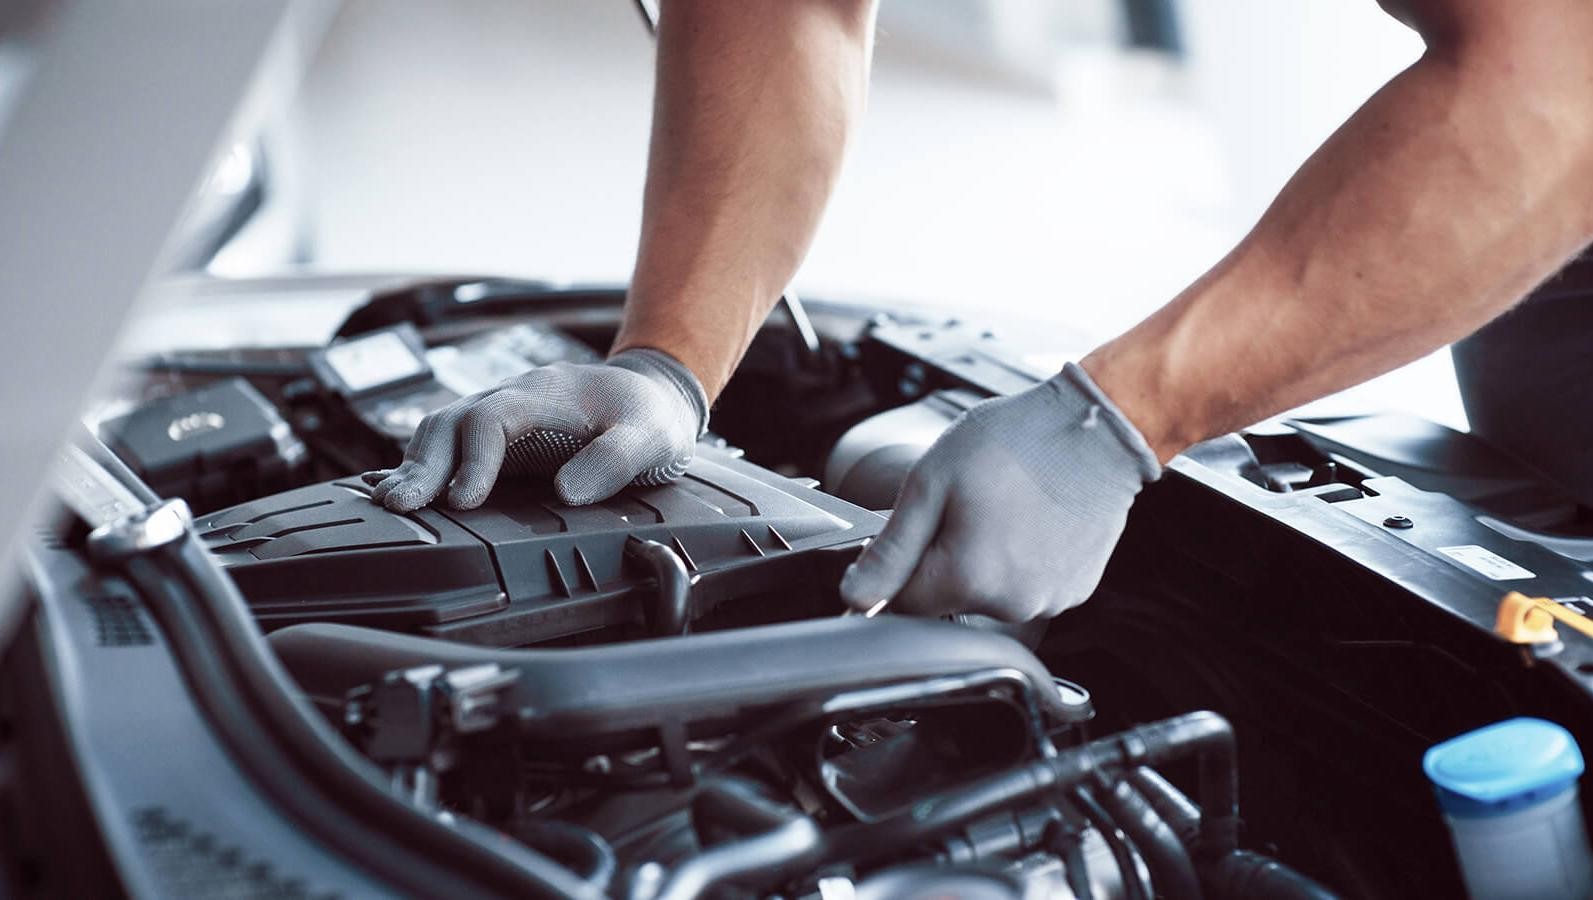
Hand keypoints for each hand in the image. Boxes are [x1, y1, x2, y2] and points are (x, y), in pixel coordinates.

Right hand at [363, 348, 707, 510]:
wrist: (653, 395)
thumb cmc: (650, 417)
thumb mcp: (650, 438)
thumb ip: (614, 462)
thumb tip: (566, 493)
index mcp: (546, 394)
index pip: (491, 419)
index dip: (473, 460)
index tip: (465, 501)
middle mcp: (513, 398)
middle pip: (451, 421)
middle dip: (423, 464)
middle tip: (400, 507)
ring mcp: (501, 413)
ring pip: (442, 428)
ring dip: (416, 464)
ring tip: (393, 503)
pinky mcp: (498, 434)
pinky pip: (450, 441)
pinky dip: (425, 464)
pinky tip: (406, 489)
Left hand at [839, 363, 1160, 621]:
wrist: (1095, 430)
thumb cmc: (1018, 443)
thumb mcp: (931, 483)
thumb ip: (891, 549)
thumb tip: (856, 595)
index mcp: (968, 579)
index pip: (902, 603)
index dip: (898, 567)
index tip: (914, 531)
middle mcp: (1011, 603)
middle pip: (947, 600)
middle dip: (943, 560)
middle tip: (964, 506)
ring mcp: (1049, 600)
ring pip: (989, 594)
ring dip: (984, 562)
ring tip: (1004, 509)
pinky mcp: (1075, 591)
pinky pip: (1028, 587)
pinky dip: (1022, 562)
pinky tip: (1031, 522)